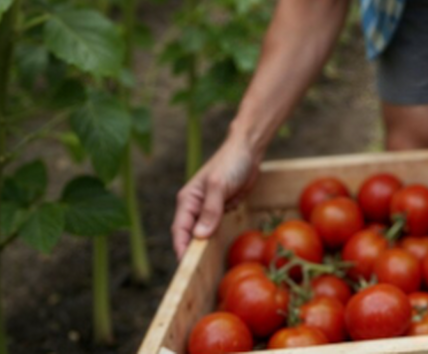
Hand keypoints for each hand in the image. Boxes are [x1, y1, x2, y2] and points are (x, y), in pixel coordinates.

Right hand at [171, 137, 260, 259]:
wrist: (248, 151)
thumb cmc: (231, 163)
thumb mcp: (219, 185)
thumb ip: (211, 210)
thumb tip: (200, 236)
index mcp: (187, 200)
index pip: (179, 230)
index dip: (181, 249)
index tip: (185, 268)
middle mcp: (194, 206)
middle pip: (189, 235)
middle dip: (191, 253)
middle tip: (195, 276)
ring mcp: (208, 209)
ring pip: (202, 234)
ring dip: (204, 248)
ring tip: (205, 271)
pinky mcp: (221, 209)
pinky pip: (216, 228)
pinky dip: (216, 239)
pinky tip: (220, 254)